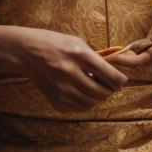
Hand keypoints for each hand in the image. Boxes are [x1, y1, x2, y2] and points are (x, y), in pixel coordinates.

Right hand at [6, 28, 127, 111]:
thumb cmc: (56, 44)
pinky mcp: (55, 99)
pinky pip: (78, 108)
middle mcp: (69, 72)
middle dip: (111, 91)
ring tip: (101, 92)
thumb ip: (95, 58)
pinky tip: (86, 95)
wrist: (29, 53)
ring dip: (100, 98)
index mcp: (78, 54)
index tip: (123, 81)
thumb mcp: (77, 43)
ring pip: (91, 102)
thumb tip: (113, 74)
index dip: (119, 80)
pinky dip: (87, 104)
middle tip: (113, 87)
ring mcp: (60, 88)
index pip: (107, 73)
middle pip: (100, 91)